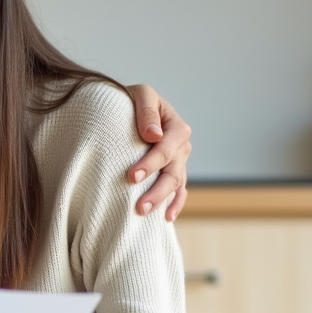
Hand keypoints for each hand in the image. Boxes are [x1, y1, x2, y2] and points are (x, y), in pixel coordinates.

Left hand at [126, 84, 191, 220]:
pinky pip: (179, 191)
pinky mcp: (173, 171)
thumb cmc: (133, 100)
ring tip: (145, 214)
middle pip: (172, 172)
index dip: (150, 164)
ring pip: (175, 184)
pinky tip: (166, 218)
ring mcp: (179, 161)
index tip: (131, 177)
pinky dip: (175, 204)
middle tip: (139, 207)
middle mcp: (182, 146)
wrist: (130, 106)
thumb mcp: (141, 95)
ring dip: (163, 201)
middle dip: (156, 191)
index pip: (165, 148)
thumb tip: (153, 135)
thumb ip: (147, 111)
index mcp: (176, 127)